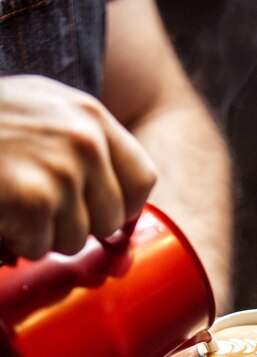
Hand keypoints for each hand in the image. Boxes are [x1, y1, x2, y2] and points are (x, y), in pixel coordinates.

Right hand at [0, 75, 156, 258]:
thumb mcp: (44, 111)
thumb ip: (86, 144)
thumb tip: (120, 209)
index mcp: (92, 116)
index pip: (143, 179)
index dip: (123, 206)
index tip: (101, 214)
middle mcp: (86, 141)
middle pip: (111, 218)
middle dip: (76, 224)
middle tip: (39, 205)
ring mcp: (62, 170)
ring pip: (76, 239)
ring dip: (42, 234)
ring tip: (12, 200)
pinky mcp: (34, 200)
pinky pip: (41, 246)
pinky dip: (16, 239)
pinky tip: (0, 210)